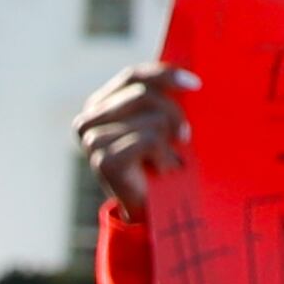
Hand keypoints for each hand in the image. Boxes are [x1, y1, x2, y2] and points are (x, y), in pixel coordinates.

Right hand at [75, 63, 198, 209]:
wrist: (153, 209)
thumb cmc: (162, 161)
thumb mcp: (162, 123)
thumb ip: (163, 98)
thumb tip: (190, 76)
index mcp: (100, 105)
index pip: (133, 76)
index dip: (164, 74)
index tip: (195, 84)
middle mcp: (88, 120)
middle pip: (144, 94)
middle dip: (174, 113)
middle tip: (184, 137)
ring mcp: (92, 140)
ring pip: (152, 118)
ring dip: (170, 140)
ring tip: (168, 159)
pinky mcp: (103, 160)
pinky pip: (150, 139)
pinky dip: (166, 155)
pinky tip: (163, 169)